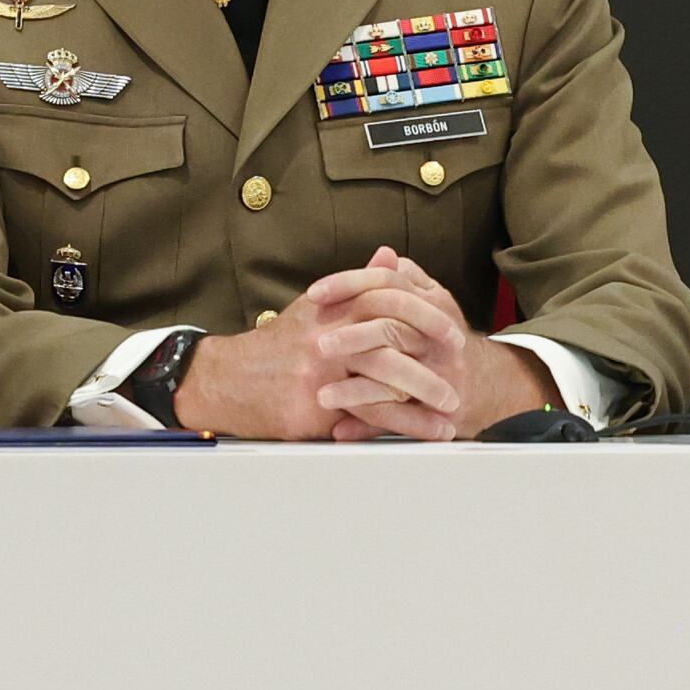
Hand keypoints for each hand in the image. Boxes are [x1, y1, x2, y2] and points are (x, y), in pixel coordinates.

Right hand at [172, 252, 557, 441]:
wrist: (228, 380)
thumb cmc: (276, 346)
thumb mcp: (316, 308)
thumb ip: (357, 285)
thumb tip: (389, 256)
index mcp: (331, 308)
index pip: (386, 300)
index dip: (424, 313)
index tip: (452, 329)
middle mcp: (327, 336)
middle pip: (390, 341)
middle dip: (430, 359)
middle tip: (460, 372)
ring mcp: (320, 372)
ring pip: (383, 381)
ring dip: (422, 399)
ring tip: (451, 413)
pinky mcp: (312, 406)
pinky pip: (364, 416)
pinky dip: (400, 426)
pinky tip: (422, 433)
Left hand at [317, 250, 558, 441]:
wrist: (487, 383)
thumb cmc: (445, 338)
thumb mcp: (433, 301)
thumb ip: (407, 279)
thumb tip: (381, 254)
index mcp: (433, 303)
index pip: (388, 284)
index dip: (349, 285)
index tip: (314, 293)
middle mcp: (437, 336)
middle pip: (392, 329)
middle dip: (352, 337)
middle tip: (318, 345)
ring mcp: (439, 374)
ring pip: (393, 377)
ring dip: (354, 389)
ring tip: (322, 395)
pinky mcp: (436, 409)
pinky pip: (397, 417)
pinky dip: (366, 424)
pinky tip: (340, 427)